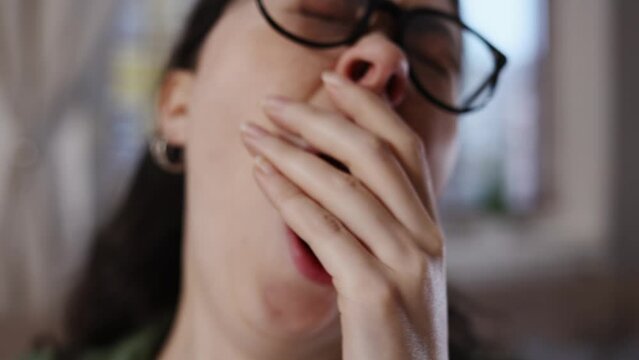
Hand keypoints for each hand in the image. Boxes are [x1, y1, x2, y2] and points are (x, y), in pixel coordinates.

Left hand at [239, 71, 447, 359]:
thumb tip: (332, 174)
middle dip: (320, 120)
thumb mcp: (398, 270)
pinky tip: (262, 179)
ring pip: (346, 188)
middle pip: (374, 156)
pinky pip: (326, 233)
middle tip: (271, 103)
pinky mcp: (374, 295)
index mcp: (432, 229)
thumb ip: (380, 224)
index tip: (328, 79)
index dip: (368, 107)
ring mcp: (404, 266)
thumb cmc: (392, 332)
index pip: (405, 148)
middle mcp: (426, 240)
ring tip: (252, 135)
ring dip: (291, 154)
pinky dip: (290, 199)